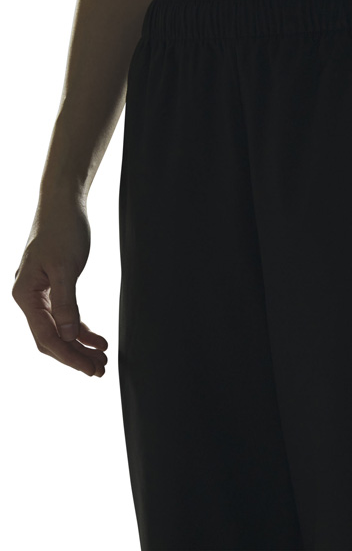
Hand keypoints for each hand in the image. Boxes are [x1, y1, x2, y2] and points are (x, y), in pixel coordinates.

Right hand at [12, 199, 107, 376]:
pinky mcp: (54, 289)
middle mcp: (29, 298)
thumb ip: (67, 302)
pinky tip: (98, 340)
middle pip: (51, 338)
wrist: (63, 206)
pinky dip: (82, 330)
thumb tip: (70, 336)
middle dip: (75, 356)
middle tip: (100, 370)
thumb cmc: (62, 231)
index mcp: (26, 295)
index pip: (46, 336)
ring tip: (102, 359)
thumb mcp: (66, 268)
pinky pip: (66, 317)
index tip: (90, 368)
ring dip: (80, 347)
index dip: (69, 356)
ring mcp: (41, 295)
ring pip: (60, 330)